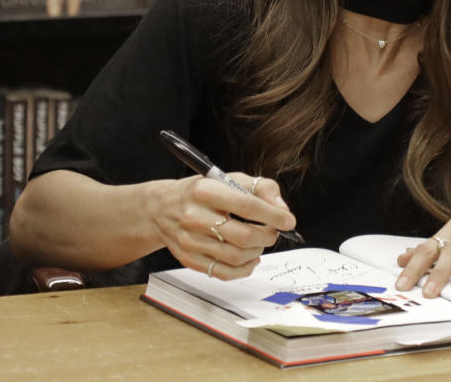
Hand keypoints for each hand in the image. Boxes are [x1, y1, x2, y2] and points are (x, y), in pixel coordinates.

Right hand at [153, 172, 296, 280]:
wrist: (162, 208)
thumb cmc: (202, 192)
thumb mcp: (228, 178)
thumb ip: (260, 188)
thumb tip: (282, 209)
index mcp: (205, 191)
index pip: (246, 206)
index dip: (272, 215)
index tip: (288, 220)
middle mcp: (194, 216)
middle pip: (243, 236)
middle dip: (267, 236)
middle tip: (274, 232)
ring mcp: (190, 241)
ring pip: (236, 256)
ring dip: (257, 251)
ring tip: (260, 241)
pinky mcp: (189, 259)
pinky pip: (223, 272)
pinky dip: (244, 268)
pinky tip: (250, 257)